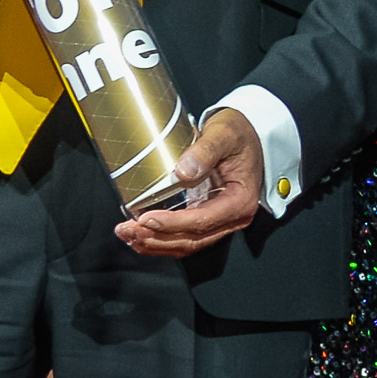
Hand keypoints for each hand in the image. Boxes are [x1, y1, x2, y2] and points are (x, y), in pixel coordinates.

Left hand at [114, 106, 260, 255]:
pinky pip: (185, 237)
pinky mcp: (208, 218)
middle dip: (156, 238)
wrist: (249, 134)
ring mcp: (221, 221)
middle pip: (192, 239)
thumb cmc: (240, 134)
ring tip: (127, 234)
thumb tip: (183, 171)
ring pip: (186, 243)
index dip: (172, 224)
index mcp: (240, 200)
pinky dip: (161, 239)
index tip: (146, 219)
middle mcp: (232, 217)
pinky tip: (141, 234)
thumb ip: (206, 150)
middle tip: (128, 229)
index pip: (203, 221)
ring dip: (155, 243)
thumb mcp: (225, 134)